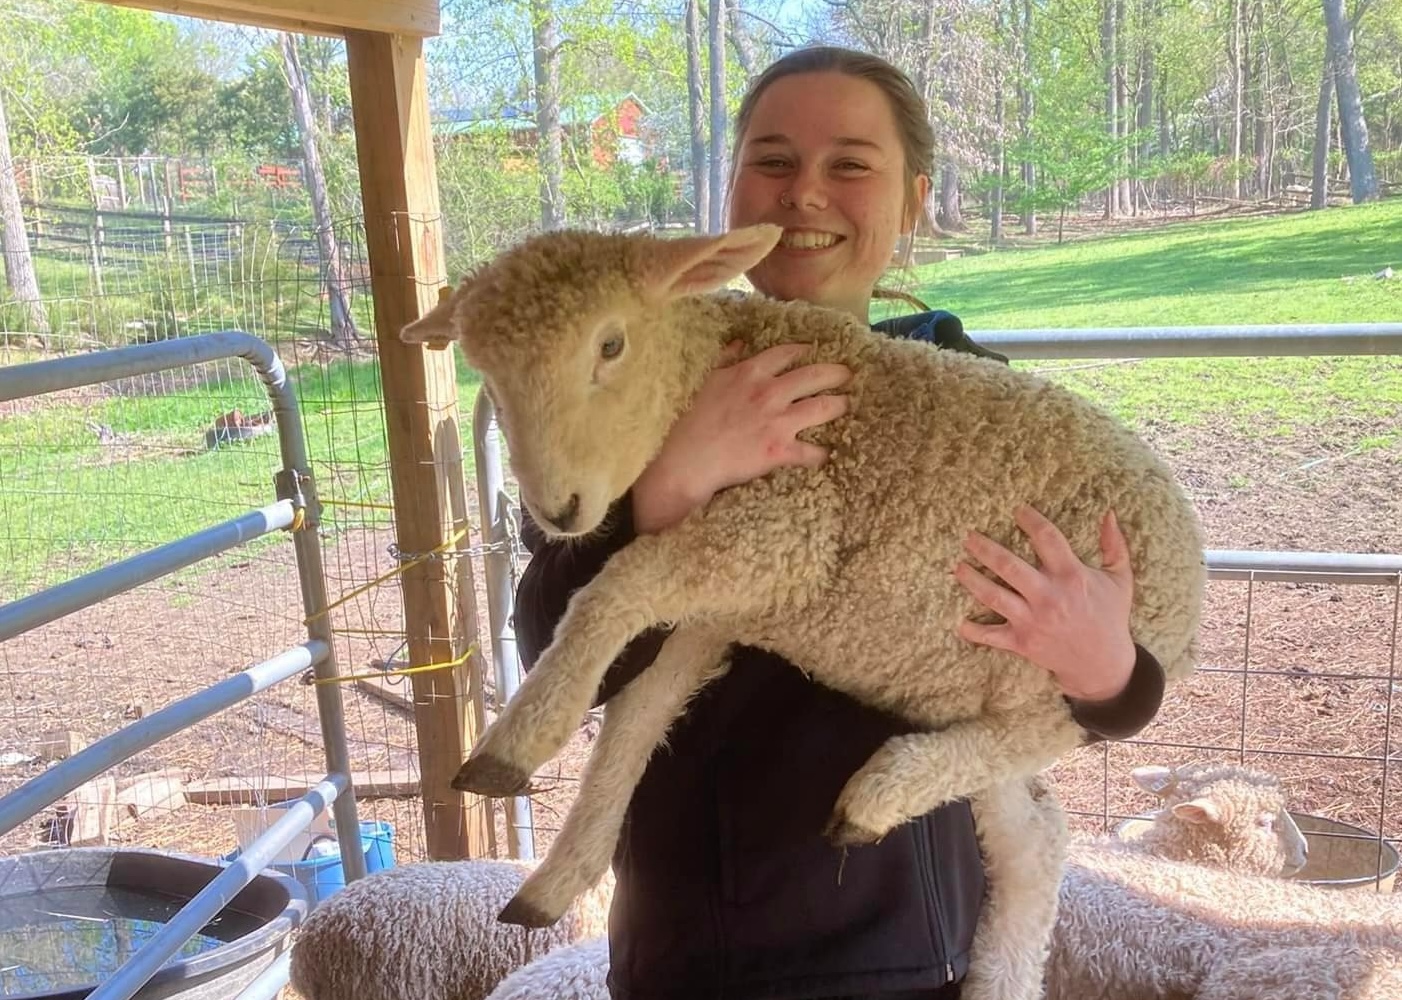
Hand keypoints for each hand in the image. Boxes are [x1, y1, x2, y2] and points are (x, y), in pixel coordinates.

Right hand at [632, 341, 850, 533]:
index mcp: (750, 373)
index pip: (786, 354)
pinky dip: (820, 454)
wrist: (690, 459)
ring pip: (821, 408)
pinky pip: (810, 452)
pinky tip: (826, 454)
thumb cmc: (694, 421)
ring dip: (838, 405)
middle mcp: (769, 392)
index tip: (813, 351)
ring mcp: (778, 421)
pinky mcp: (780, 450)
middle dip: (835, 373)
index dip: (804, 351)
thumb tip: (739, 343)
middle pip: (813, 375)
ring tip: (846, 404)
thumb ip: (727, 360)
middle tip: (847, 374)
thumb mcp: (709, 381)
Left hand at [952, 504, 1136, 702]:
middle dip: (985, 549)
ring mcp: (1032, 621)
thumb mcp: (1120, 578)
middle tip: (969, 536)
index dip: (1030, 520)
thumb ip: (1114, 545)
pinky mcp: (1022, 642)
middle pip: (1008, 566)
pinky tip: (961, 623)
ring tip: (958, 566)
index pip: (1047, 538)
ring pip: (993, 596)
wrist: (1103, 663)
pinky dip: (973, 631)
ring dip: (971, 580)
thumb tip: (1110, 513)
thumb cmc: (1110, 616)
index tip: (1018, 510)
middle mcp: (1048, 597)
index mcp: (1072, 576)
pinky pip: (991, 636)